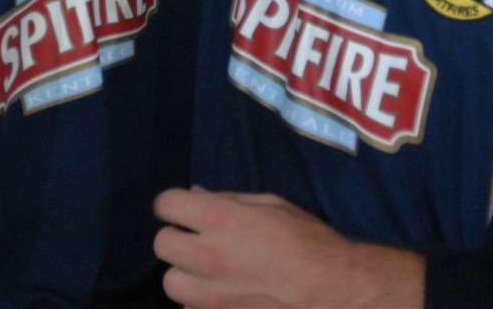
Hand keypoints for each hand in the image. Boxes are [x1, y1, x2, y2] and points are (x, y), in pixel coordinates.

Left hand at [153, 188, 424, 306]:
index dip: (173, 204)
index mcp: (221, 218)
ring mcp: (210, 294)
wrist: (331, 290)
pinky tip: (222, 294)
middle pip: (161, 243)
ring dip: (184, 274)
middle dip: (177, 238)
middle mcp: (207, 255)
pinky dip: (200, 301)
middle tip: (197, 240)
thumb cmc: (308, 241)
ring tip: (206, 272)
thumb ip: (230, 200)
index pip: (166, 204)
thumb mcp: (272, 205)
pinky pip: (190, 308)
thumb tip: (196, 195)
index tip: (184, 210)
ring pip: (170, 283)